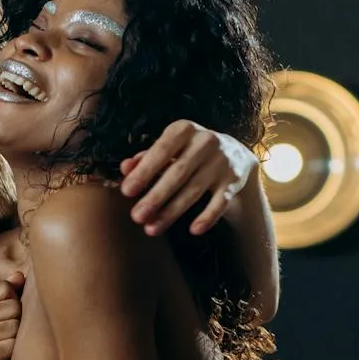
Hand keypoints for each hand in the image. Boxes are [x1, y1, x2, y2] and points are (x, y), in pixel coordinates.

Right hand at [0, 272, 24, 359]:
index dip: (15, 302)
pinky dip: (14, 353)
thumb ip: (3, 299)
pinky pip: (9, 346)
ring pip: (13, 326)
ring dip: (18, 340)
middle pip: (11, 306)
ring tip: (8, 349)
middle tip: (11, 338)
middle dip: (19, 322)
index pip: (4, 289)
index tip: (10, 320)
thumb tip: (19, 275)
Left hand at [120, 121, 256, 236]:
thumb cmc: (187, 152)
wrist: (233, 153)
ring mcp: (222, 161)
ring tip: (151, 229)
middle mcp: (205, 142)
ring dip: (172, 212)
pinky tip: (194, 230)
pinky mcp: (234, 181)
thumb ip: (145, 158)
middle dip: (155, 196)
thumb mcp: (168, 148)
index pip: (161, 150)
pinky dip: (208, 216)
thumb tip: (124, 168)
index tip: (126, 192)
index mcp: (184, 129)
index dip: (144, 171)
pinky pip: (221, 202)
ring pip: (194, 190)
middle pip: (177, 173)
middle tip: (136, 217)